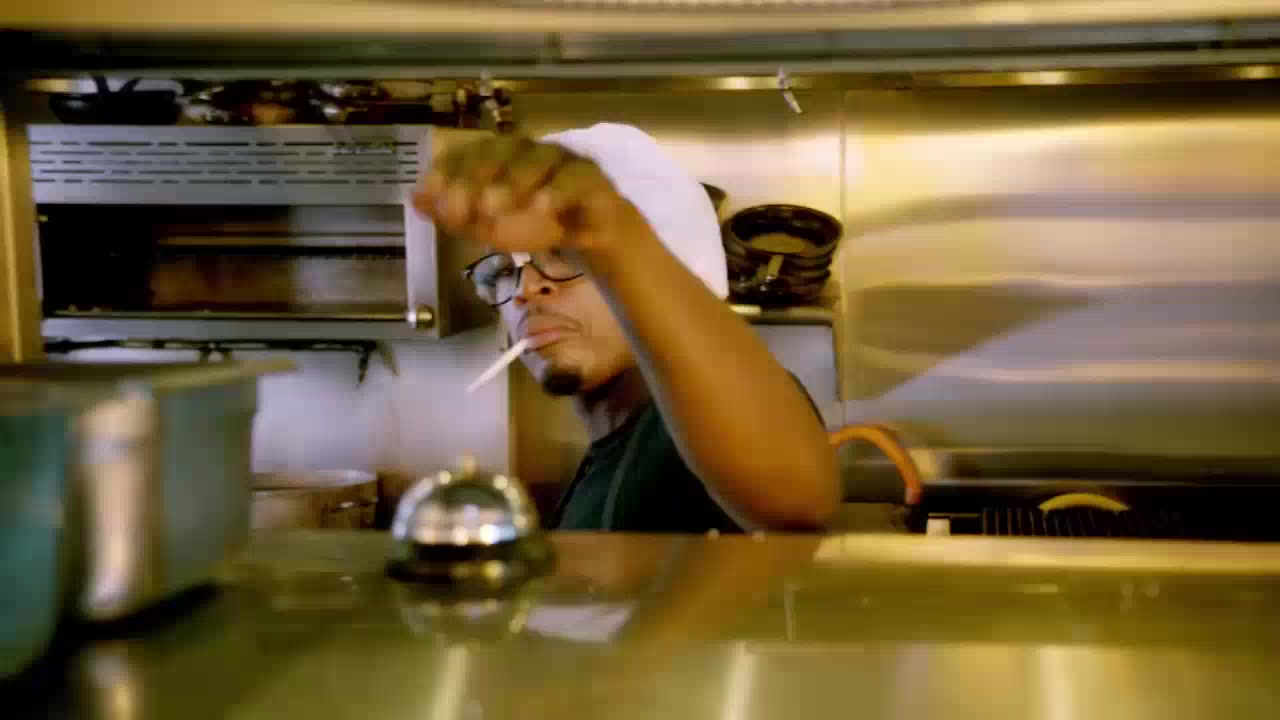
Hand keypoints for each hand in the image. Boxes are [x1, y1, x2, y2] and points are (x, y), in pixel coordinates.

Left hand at [411, 135, 641, 253]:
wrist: (587, 232)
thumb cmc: (532, 221)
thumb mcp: (486, 223)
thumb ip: (453, 214)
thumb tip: (414, 199)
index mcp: (499, 157)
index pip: (469, 152)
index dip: (449, 170)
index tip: (432, 193)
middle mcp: (528, 151)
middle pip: (500, 152)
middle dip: (477, 176)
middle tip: (463, 206)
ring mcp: (561, 161)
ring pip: (536, 159)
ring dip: (513, 182)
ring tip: (493, 209)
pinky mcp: (590, 178)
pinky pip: (575, 178)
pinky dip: (558, 191)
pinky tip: (543, 209)